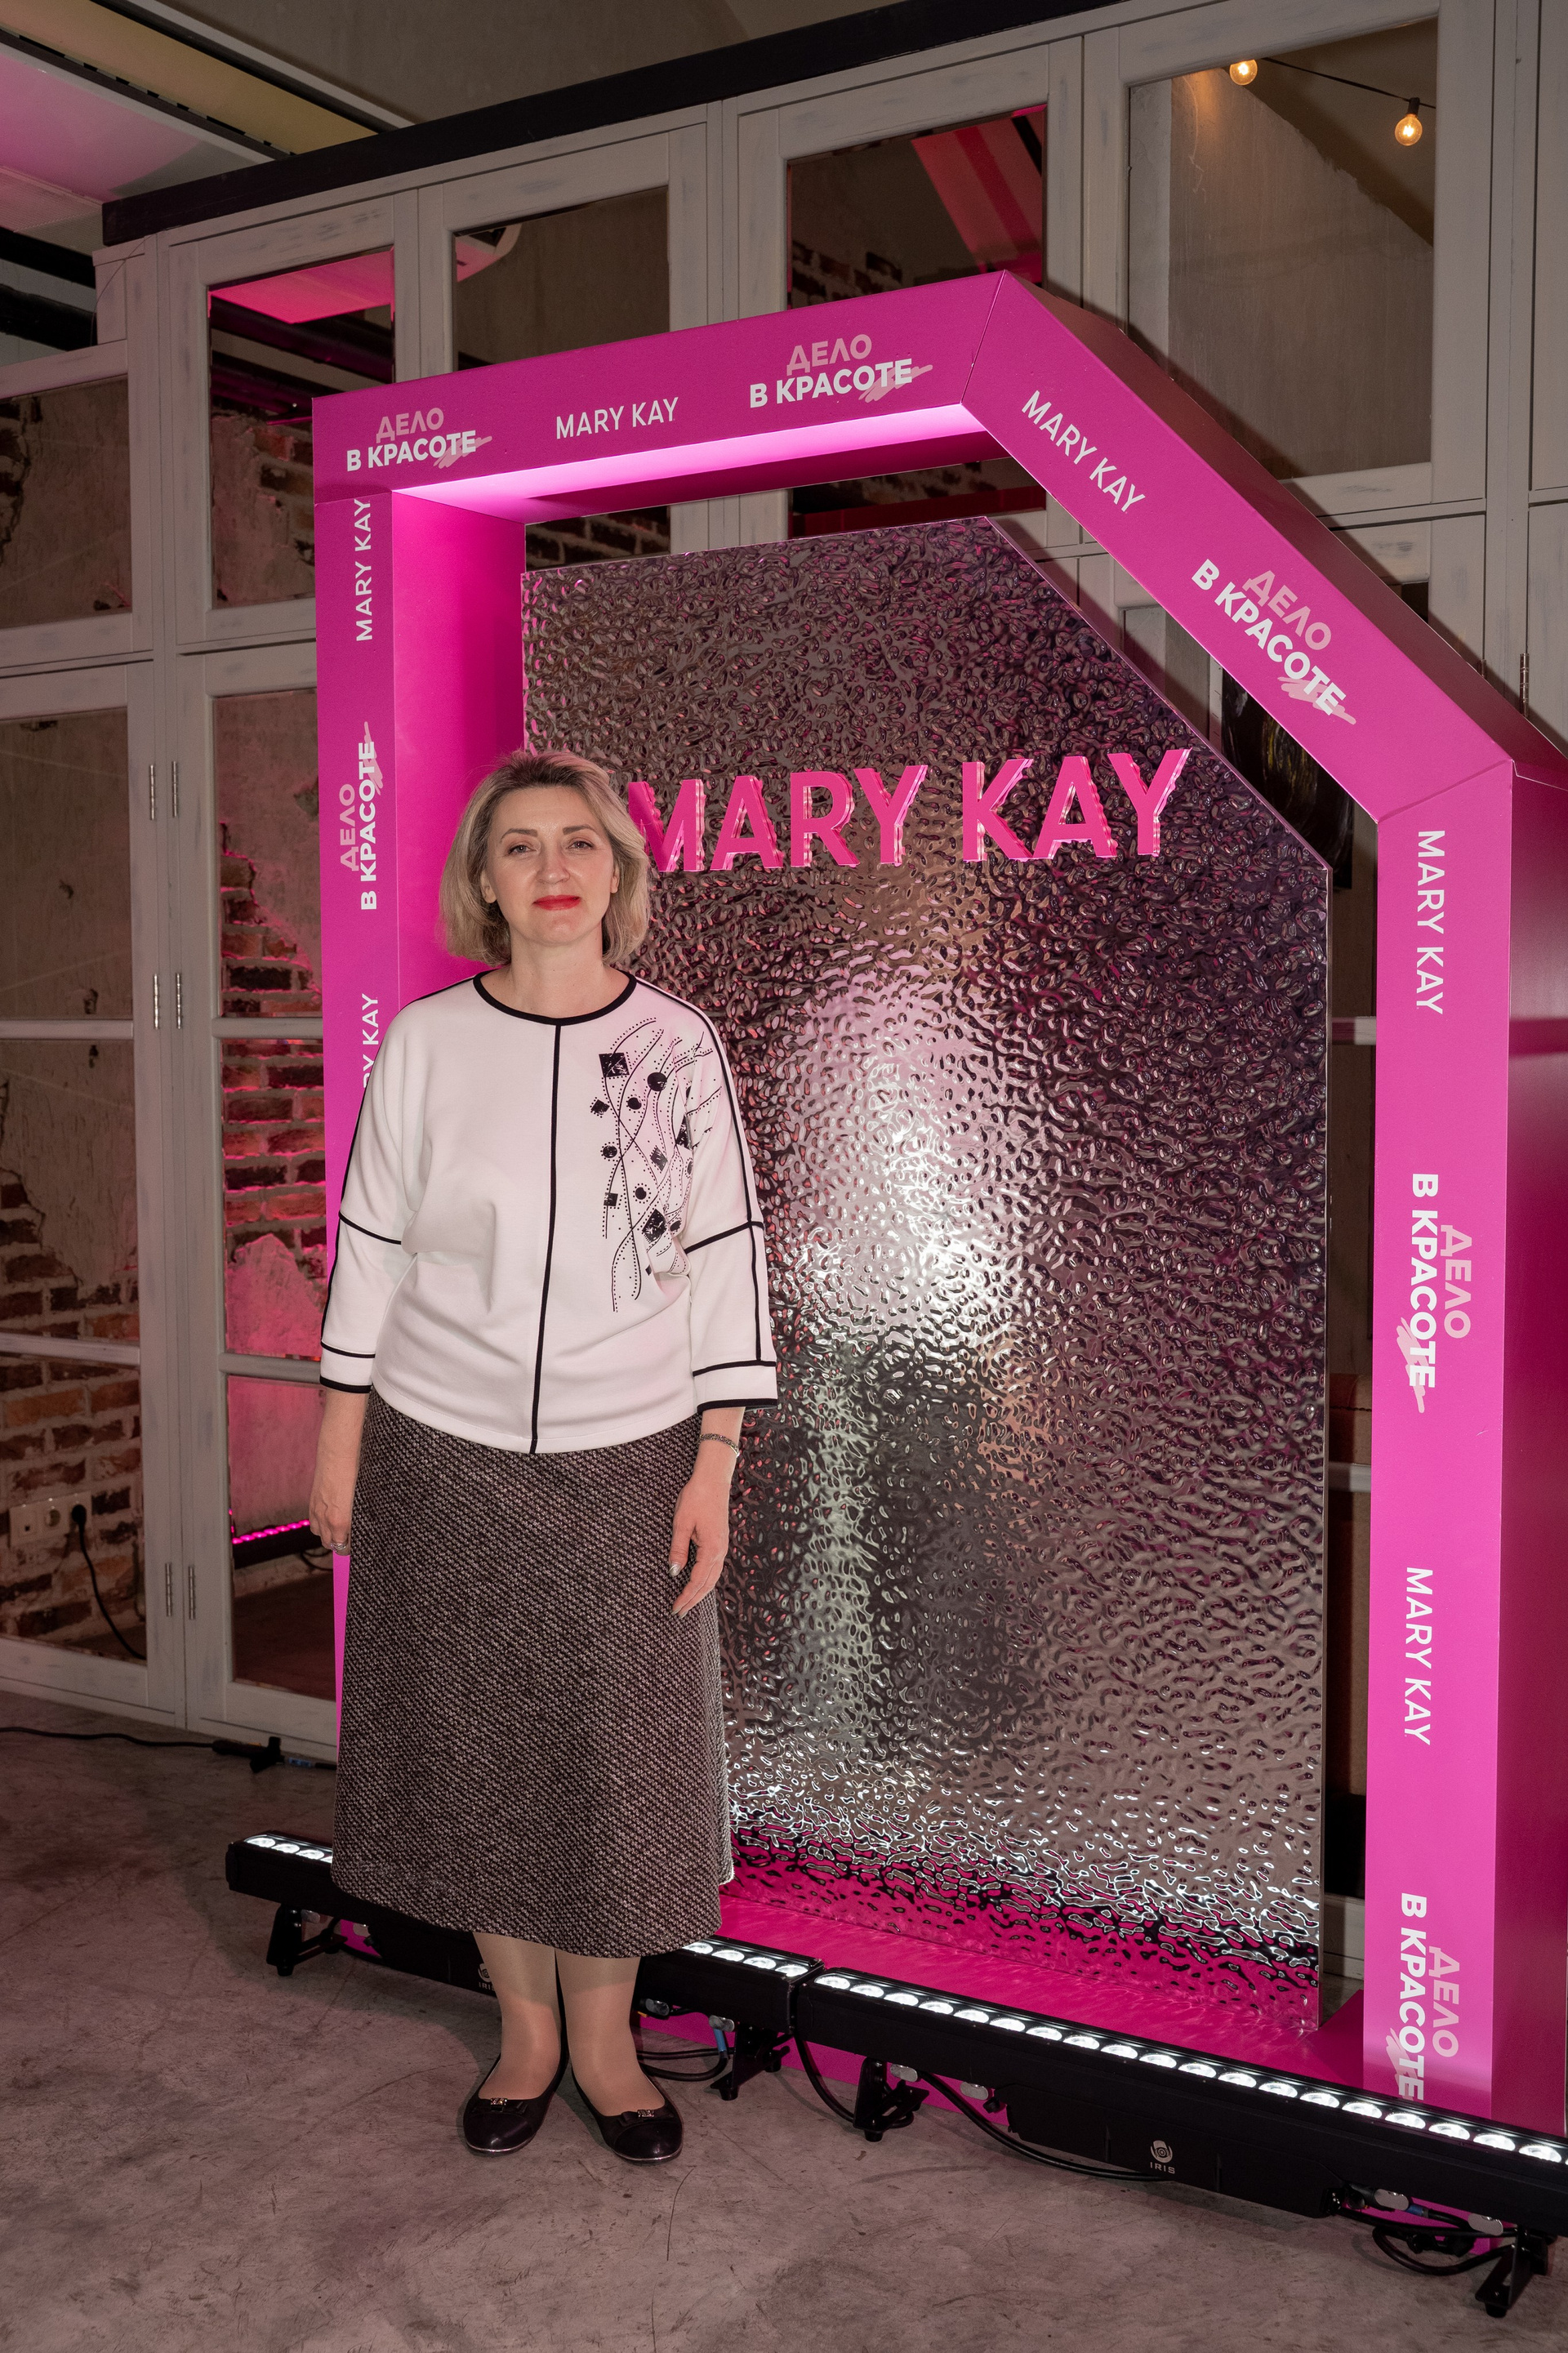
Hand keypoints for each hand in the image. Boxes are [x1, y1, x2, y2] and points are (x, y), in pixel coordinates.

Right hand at [309, 1390, 367, 1552]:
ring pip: (320, 1535)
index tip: (361, 1545)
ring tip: (343, 1531)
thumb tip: (365, 1526)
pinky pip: (314, 1523)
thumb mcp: (365, 1496)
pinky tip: (332, 1519)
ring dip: (330, 1536)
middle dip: (342, 1545)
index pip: (344, 1548)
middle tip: (355, 1538)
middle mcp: (326, 1518)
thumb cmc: (357, 1470)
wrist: (339, 1449)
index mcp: (340, 1520)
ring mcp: (317, 1510)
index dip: (353, 1549)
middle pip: (331, 1545)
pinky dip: (322, 1525)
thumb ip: (362, 1515)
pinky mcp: (313, 1501)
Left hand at [669, 1448, 734, 1617]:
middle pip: (708, 1584)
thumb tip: (674, 1572)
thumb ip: (678, 1549)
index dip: (686, 1597)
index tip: (675, 1609)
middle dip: (693, 1600)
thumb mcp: (682, 1523)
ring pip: (713, 1577)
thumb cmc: (696, 1498)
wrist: (713, 1479)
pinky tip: (698, 1583)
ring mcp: (722, 1546)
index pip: (697, 1581)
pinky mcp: (720, 1541)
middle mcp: (720, 1551)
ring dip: (700, 1592)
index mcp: (711, 1549)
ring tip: (688, 1603)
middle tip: (680, 1614)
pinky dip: (706, 1580)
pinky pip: (714, 1567)